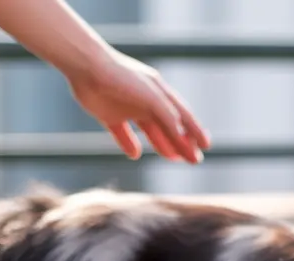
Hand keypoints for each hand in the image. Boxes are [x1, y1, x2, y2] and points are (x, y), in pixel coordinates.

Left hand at [69, 50, 210, 164]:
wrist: (87, 67)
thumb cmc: (123, 79)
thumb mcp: (152, 99)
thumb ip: (168, 118)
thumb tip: (184, 138)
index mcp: (159, 92)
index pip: (182, 115)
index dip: (195, 131)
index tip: (206, 146)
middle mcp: (145, 100)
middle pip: (168, 125)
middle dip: (182, 142)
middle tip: (194, 160)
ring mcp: (127, 107)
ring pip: (150, 130)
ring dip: (162, 144)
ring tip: (174, 158)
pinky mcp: (108, 114)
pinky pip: (122, 132)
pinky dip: (129, 144)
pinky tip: (135, 154)